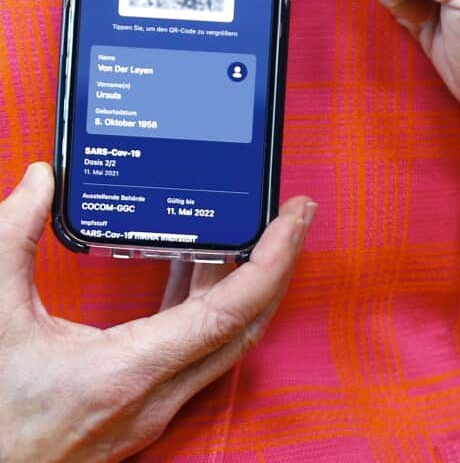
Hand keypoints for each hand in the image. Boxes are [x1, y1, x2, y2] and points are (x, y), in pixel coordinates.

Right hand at [0, 163, 315, 461]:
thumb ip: (13, 240)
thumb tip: (40, 182)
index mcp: (128, 371)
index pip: (229, 312)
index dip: (272, 262)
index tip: (294, 220)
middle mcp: (156, 397)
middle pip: (245, 325)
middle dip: (278, 265)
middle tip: (293, 215)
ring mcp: (155, 411)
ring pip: (224, 342)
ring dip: (243, 287)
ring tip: (249, 231)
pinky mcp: (145, 414)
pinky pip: (198, 355)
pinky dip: (209, 311)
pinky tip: (197, 274)